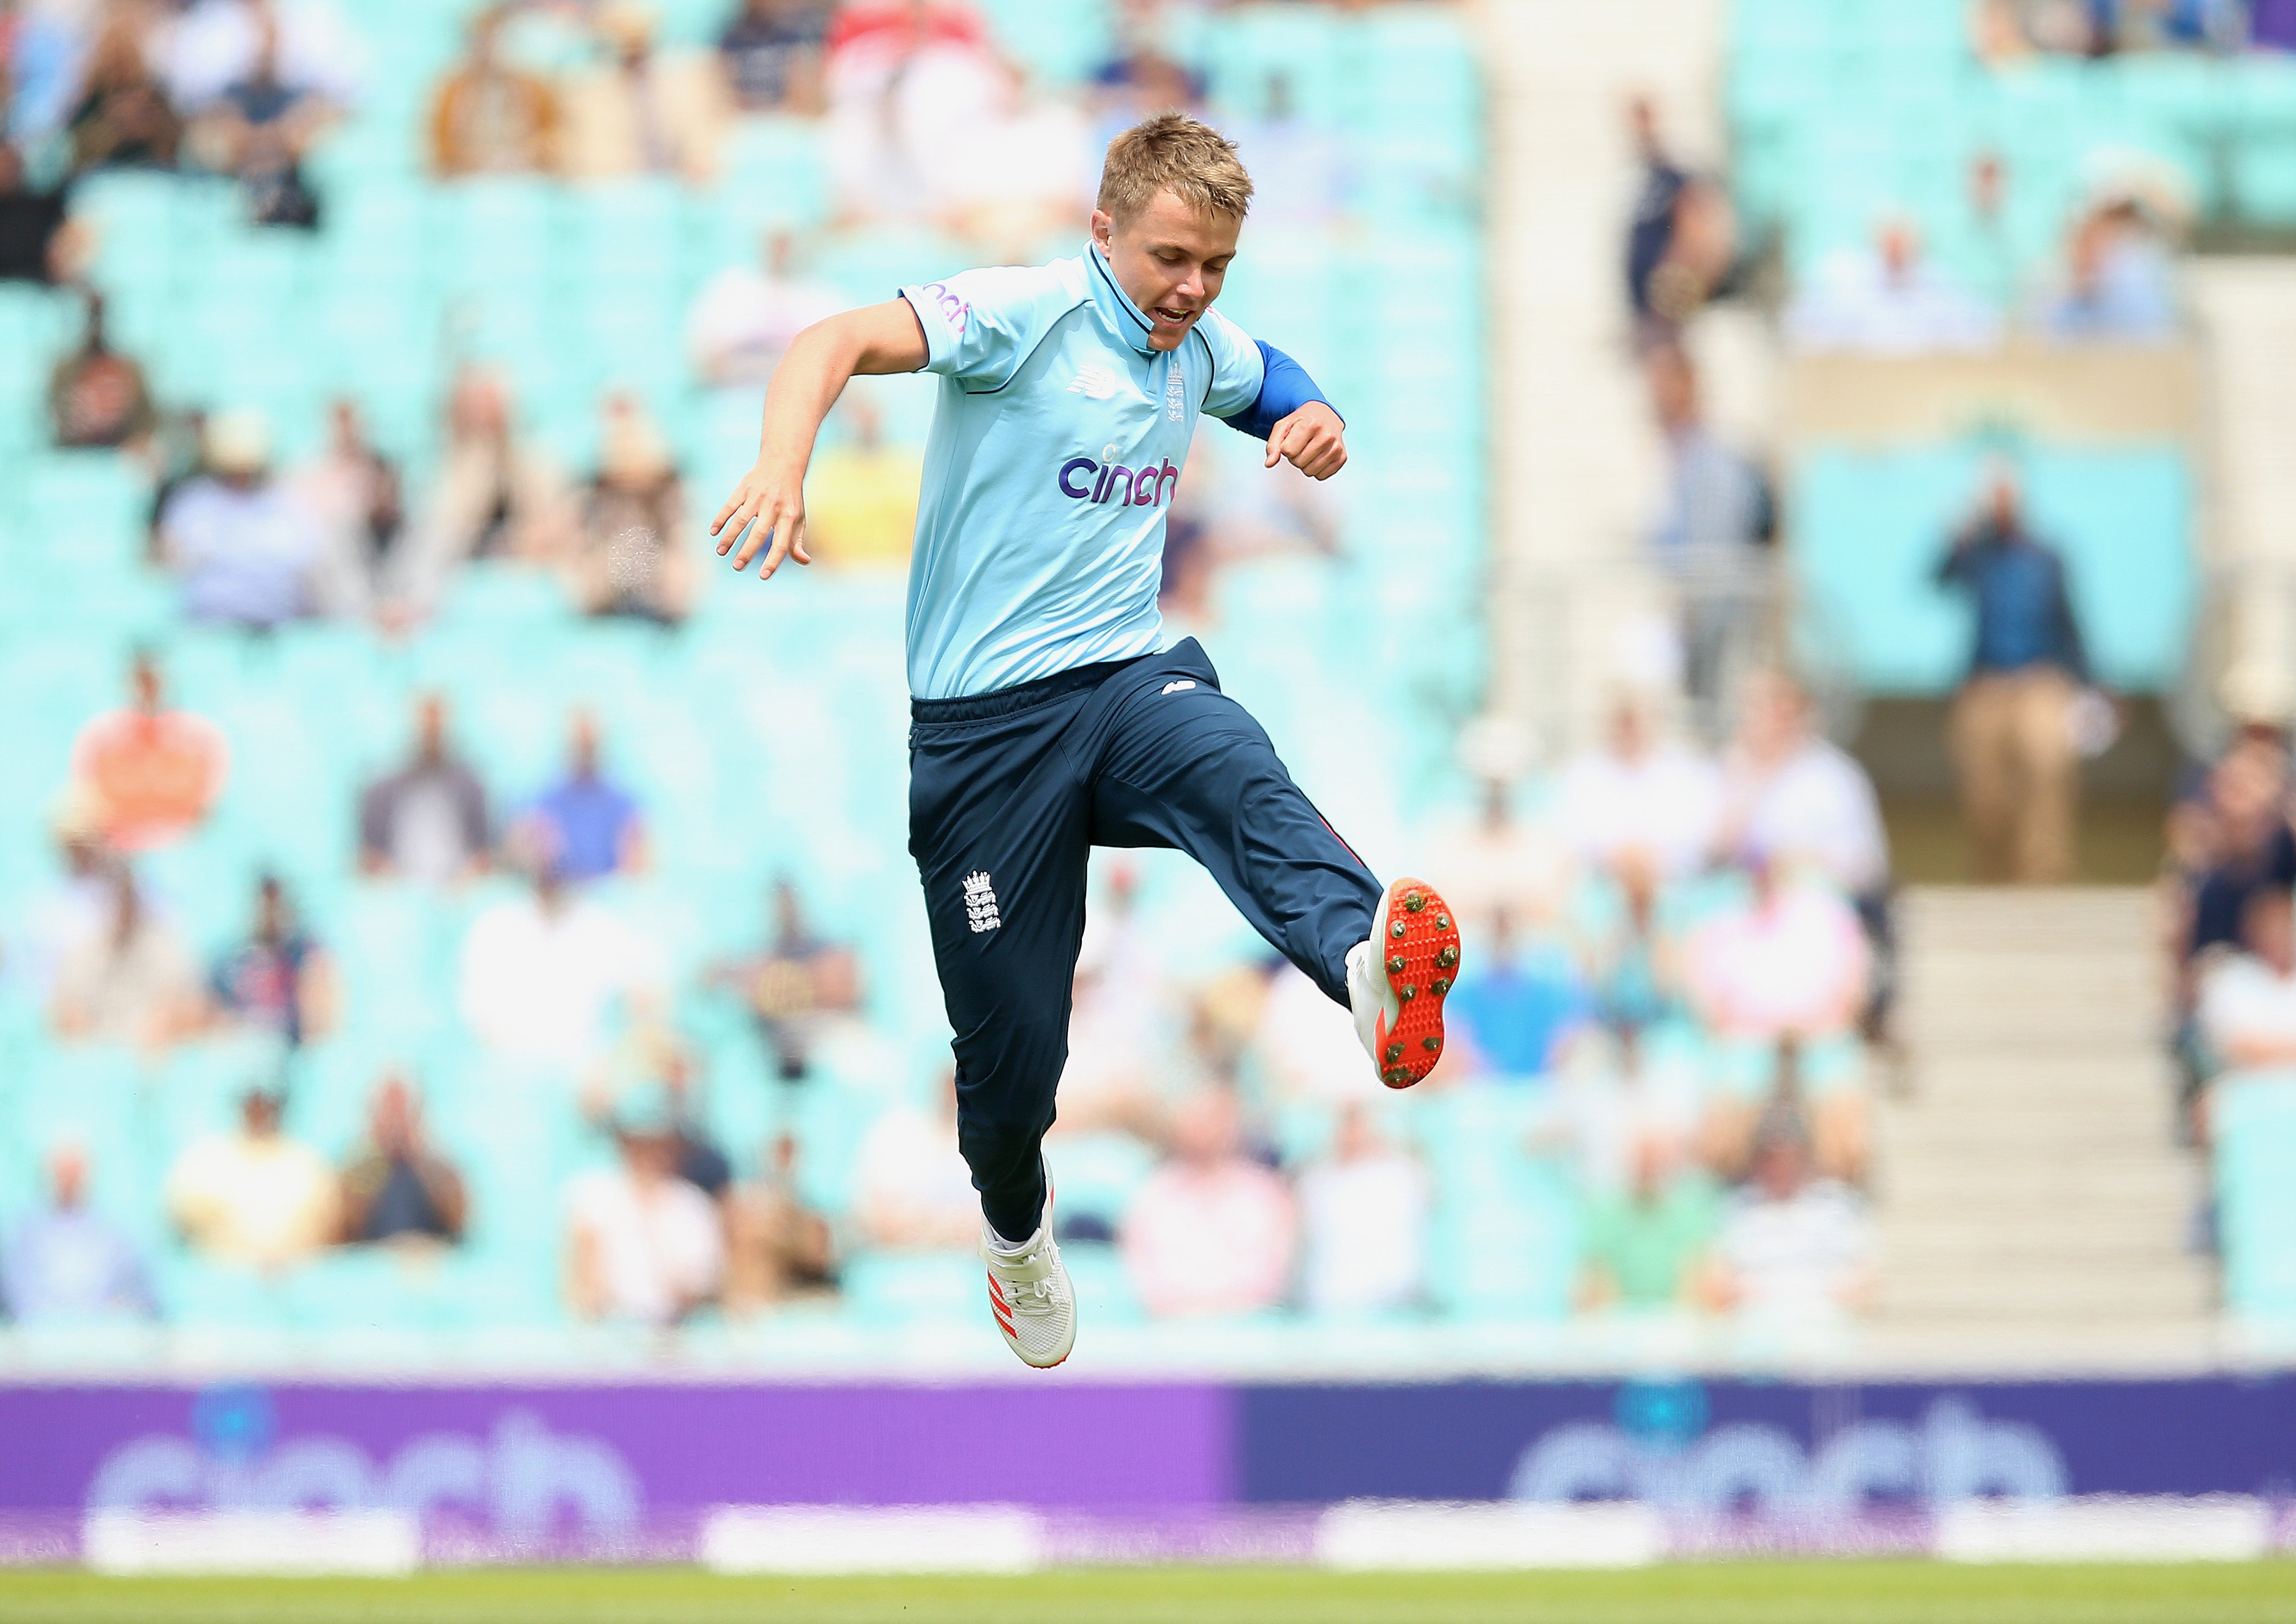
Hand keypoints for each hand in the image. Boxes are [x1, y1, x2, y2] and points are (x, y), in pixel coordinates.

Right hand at [710, 459, 811, 577]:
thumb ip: (797, 541)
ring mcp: (757, 496)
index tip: (763, 576)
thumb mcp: (799, 518)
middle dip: (747, 552)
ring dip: (729, 537)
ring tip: (721, 552)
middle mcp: (773, 506)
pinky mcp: (744, 488)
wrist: (783, 463)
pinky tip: (713, 532)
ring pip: (741, 520)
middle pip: (759, 533)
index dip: (773, 561)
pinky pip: (730, 505)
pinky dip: (721, 518)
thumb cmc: (790, 498)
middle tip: (737, 567)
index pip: (782, 543)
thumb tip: (804, 561)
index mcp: (789, 516)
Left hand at [1264, 401, 1346, 479]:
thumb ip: (1273, 445)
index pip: (1288, 451)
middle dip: (1295, 456)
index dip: (1286, 448)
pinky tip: (1318, 455)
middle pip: (1298, 462)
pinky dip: (1316, 469)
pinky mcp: (1342, 458)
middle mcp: (1326, 436)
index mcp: (1311, 425)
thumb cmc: (1302, 421)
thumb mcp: (1282, 426)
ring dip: (1305, 464)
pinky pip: (1321, 476)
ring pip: (1309, 472)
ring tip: (1309, 449)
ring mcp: (1336, 448)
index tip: (1292, 439)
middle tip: (1301, 445)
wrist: (1325, 414)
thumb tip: (1269, 463)